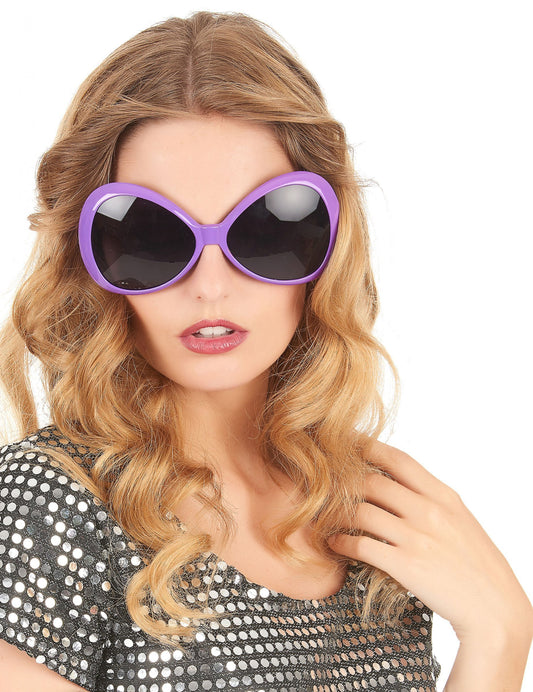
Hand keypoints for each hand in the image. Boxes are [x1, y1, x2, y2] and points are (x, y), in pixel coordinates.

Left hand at [328, 439, 532, 643]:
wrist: (494, 608)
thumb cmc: (475, 563)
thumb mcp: (458, 518)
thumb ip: (428, 497)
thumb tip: (396, 480)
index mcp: (443, 496)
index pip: (399, 459)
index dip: (368, 446)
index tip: (345, 442)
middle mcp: (429, 511)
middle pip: (373, 481)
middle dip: (343, 481)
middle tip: (323, 483)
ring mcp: (417, 538)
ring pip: (361, 511)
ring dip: (337, 513)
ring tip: (324, 516)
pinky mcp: (406, 566)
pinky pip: (361, 545)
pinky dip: (341, 542)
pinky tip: (334, 543)